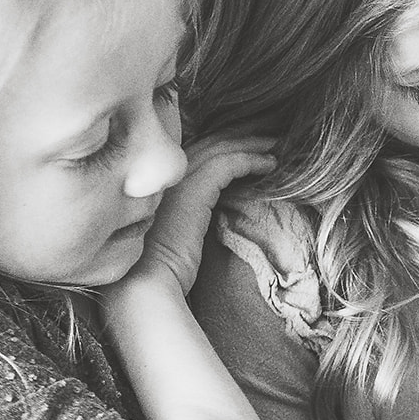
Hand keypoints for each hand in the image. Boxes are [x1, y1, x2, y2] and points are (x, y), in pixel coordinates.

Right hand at [135, 135, 274, 294]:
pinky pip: (229, 164)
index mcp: (157, 181)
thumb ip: (183, 214)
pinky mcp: (194, 189)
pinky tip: (269, 165)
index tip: (248, 146)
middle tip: (268, 138)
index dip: (222, 145)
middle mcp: (164, 174)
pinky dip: (251, 161)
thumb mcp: (170, 233)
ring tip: (274, 147)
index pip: (194, 151)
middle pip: (208, 143)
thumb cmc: (156, 268)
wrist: (144, 282)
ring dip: (251, 146)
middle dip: (240, 137)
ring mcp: (177, 179)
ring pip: (220, 148)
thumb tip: (205, 210)